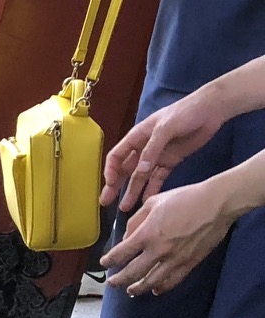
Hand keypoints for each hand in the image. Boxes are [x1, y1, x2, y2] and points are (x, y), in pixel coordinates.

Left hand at [100, 181, 233, 297]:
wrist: (217, 203)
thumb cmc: (184, 198)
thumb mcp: (153, 203)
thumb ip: (136, 221)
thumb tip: (126, 236)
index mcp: (146, 234)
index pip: (121, 253)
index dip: (109, 260)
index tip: (104, 263)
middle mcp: (158, 250)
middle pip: (132, 272)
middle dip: (119, 280)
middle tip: (112, 283)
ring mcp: (175, 259)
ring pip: (152, 281)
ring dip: (138, 288)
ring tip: (130, 291)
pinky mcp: (191, 262)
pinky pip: (173, 280)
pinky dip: (162, 287)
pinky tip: (155, 290)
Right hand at [103, 89, 225, 210]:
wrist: (211, 110)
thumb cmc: (184, 112)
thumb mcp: (166, 127)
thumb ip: (152, 149)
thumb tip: (139, 171)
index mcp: (137, 137)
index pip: (116, 156)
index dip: (110, 170)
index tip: (110, 185)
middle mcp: (143, 148)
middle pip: (125, 170)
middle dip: (115, 185)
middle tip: (107, 202)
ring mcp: (157, 156)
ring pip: (140, 177)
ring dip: (132, 191)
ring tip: (125, 207)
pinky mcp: (171, 161)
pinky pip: (158, 178)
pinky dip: (152, 188)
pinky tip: (147, 200)